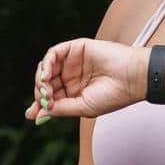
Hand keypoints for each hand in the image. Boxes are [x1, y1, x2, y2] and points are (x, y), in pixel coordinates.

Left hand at [25, 38, 147, 122]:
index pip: (50, 98)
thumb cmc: (113, 95)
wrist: (132, 78)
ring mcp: (72, 63)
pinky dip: (46, 63)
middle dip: (40, 92)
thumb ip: (60, 109)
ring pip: (46, 68)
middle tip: (44, 99)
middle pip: (45, 83)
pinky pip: (53, 54)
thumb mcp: (82, 107)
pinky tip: (46, 74)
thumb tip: (36, 116)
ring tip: (46, 88)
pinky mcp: (76, 48)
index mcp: (74, 93)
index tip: (31, 114)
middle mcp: (71, 77)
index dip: (39, 105)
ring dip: (41, 78)